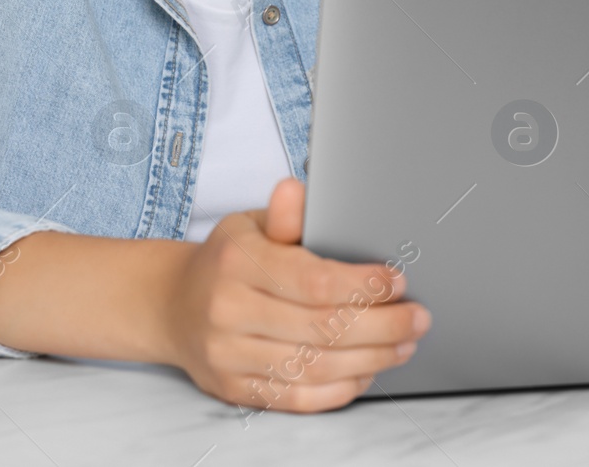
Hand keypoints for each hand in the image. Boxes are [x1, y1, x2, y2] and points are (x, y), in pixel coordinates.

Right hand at [162, 178, 429, 412]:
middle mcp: (228, 310)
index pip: (313, 281)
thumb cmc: (226, 260)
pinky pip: (297, 398)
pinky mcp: (233, 389)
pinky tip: (366, 372)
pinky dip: (339, 389)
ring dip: (370, 359)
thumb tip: (295, 190)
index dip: (363, 286)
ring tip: (403, 345)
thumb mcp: (249, 226)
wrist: (171, 304)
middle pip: (321, 328)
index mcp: (237, 262)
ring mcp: (228, 355)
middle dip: (381, 325)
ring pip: (314, 367)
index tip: (398, 282)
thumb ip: (282, 216)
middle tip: (417, 318)